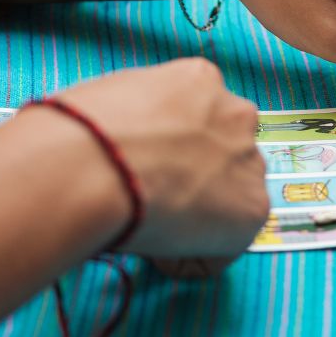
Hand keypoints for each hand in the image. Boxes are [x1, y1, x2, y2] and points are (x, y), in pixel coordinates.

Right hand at [55, 59, 266, 264]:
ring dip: (198, 215)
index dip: (171, 149)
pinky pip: (223, 246)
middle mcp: (236, 114)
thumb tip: (129, 141)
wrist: (91, 165)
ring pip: (229, 198)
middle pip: (224, 154)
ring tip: (151, 222)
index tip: (149, 168)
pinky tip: (156, 245)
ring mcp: (250, 161)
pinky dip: (190, 257)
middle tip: (152, 198)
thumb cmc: (82, 132)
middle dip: (195, 177)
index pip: (199, 117)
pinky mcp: (252, 210)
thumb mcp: (113, 96)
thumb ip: (140, 114)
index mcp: (200, 80)